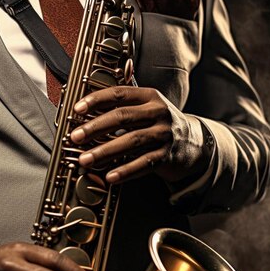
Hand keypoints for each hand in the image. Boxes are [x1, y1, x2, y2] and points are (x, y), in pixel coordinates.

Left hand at [70, 86, 210, 183]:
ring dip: (105, 151)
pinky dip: (125, 171)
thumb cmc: (159, 125)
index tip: (77, 109)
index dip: (96, 100)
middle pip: (123, 116)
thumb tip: (84, 113)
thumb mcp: (146, 108)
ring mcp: (164, 134)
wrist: (194, 144)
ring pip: (131, 141)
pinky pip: (143, 164)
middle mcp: (158, 113)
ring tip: (85, 159)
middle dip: (95, 127)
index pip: (119, 94)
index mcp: (149, 97)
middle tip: (75, 136)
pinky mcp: (167, 156)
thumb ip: (122, 106)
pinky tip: (110, 177)